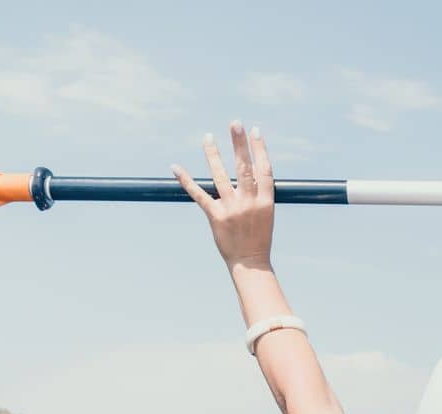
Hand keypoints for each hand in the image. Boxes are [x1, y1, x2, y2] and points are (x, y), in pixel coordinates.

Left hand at [173, 121, 274, 269]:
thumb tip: (253, 171)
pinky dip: (186, 180)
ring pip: (220, 176)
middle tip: (235, 123)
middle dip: (239, 144)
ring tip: (208, 136)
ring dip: (213, 154)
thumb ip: (259, 193)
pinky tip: (176, 167)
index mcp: (265, 201)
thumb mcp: (266, 214)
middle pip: (244, 167)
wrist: (249, 263)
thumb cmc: (258, 237)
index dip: (259, 149)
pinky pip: (198, 195)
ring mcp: (231, 209)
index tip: (254, 131)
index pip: (264, 169)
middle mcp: (249, 202)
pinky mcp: (215, 217)